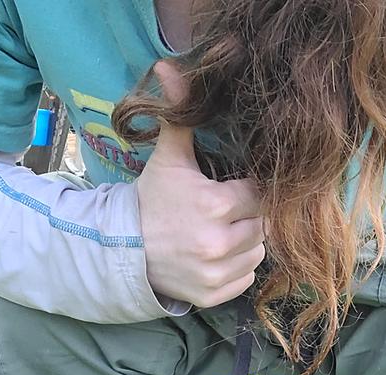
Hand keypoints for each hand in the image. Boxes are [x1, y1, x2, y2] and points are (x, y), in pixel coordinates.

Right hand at [136, 60, 265, 306]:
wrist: (123, 249)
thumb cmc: (152, 201)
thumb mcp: (168, 159)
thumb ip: (179, 117)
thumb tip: (170, 68)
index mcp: (214, 205)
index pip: (259, 195)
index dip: (250, 191)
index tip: (235, 190)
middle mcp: (217, 243)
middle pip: (262, 226)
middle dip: (250, 217)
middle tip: (228, 213)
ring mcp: (215, 273)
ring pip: (258, 254)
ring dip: (247, 244)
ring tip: (222, 234)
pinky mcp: (212, 295)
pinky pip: (246, 279)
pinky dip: (238, 269)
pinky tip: (217, 256)